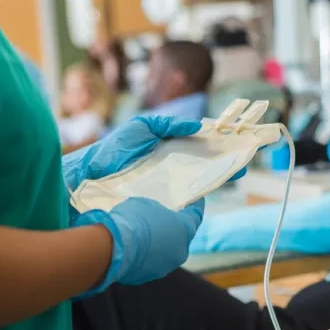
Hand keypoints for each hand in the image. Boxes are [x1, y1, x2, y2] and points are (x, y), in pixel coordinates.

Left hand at [62, 115, 247, 195]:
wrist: (87, 179)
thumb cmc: (112, 152)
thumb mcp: (141, 128)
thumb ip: (168, 124)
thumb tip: (197, 126)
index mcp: (166, 153)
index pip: (197, 151)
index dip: (216, 148)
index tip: (234, 145)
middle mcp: (169, 172)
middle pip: (203, 168)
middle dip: (224, 164)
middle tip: (243, 162)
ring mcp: (166, 190)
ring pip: (198, 184)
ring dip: (219, 177)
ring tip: (236, 171)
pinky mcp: (162, 205)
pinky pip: (186, 200)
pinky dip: (202, 195)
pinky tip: (214, 188)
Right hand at [71, 196, 203, 296]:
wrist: (113, 248)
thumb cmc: (133, 220)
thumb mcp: (146, 205)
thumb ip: (157, 212)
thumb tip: (155, 219)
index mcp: (185, 230)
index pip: (195, 215)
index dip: (195, 207)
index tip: (196, 201)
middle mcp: (180, 251)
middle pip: (180, 237)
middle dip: (173, 228)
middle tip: (163, 218)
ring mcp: (165, 267)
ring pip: (164, 252)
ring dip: (157, 244)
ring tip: (142, 235)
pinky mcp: (147, 277)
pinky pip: (148, 262)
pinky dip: (143, 255)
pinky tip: (131, 248)